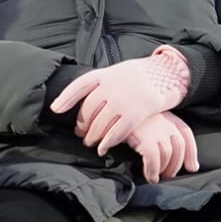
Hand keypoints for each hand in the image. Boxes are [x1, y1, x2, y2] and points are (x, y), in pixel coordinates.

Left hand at [52, 47, 191, 151]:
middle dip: (82, 125)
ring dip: (93, 136)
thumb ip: (97, 85)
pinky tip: (103, 148)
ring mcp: (123, 100)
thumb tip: (74, 100)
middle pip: (88, 110)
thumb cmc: (135, 77)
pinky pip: (117, 131)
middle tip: (80, 134)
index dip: (65, 98)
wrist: (165, 74)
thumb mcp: (114, 73)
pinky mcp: (135, 113)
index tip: (55, 109)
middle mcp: (110, 87)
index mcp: (103, 75)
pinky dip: (107, 142)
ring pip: (100, 123)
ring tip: (90, 142)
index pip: (79, 86)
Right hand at [122, 111, 198, 183]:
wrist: (108, 107)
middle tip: (167, 175)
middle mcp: (164, 121)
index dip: (191, 153)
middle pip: (179, 147)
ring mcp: (155, 129)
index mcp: (166, 114)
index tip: (191, 167)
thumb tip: (173, 149)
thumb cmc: (123, 115)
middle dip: (175, 165)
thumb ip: (159, 129)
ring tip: (156, 177)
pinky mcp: (143, 137)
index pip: (186, 133)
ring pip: (167, 155)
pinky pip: (154, 159)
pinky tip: (149, 176)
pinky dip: (153, 170)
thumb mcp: (144, 117)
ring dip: (163, 170)